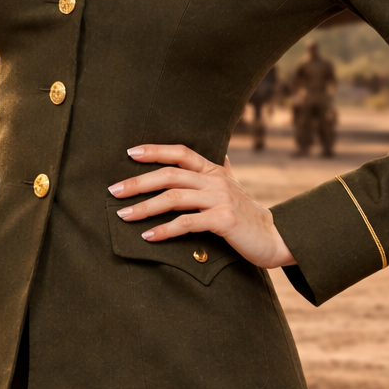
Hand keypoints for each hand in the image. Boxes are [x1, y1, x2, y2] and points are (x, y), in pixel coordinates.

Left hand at [108, 144, 295, 269]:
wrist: (274, 238)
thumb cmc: (249, 215)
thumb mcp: (236, 188)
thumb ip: (225, 171)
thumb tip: (223, 154)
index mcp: (215, 170)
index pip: (181, 153)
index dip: (155, 150)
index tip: (130, 153)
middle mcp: (216, 181)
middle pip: (170, 175)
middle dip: (138, 182)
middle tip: (114, 191)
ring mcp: (220, 199)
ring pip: (174, 198)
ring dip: (145, 207)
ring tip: (124, 215)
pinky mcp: (223, 220)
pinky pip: (187, 223)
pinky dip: (164, 230)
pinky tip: (148, 236)